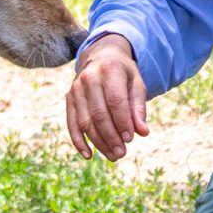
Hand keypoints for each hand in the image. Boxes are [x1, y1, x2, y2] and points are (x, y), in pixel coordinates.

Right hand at [65, 34, 148, 161]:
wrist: (101, 56)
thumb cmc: (123, 73)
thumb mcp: (137, 84)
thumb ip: (138, 108)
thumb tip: (143, 132)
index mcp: (110, 70)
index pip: (115, 101)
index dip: (122, 122)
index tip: (130, 139)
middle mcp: (89, 77)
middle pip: (99, 114)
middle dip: (111, 137)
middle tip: (122, 153)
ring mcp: (76, 88)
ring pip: (85, 122)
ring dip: (98, 142)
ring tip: (113, 156)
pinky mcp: (69, 99)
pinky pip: (72, 123)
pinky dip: (78, 141)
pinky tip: (88, 155)